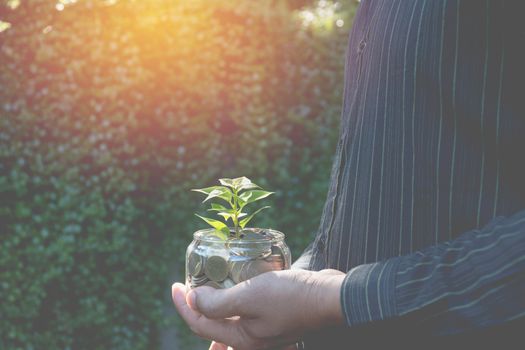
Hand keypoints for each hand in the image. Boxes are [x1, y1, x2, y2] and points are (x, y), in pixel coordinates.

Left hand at [172, 269, 344, 349]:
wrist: (330, 296)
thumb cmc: (292, 297)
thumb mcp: (250, 297)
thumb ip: (218, 302)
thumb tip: (192, 300)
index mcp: (243, 339)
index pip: (201, 324)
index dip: (182, 305)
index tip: (175, 284)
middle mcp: (251, 339)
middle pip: (213, 328)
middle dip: (196, 312)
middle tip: (188, 289)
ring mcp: (264, 330)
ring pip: (229, 321)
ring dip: (215, 309)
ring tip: (208, 292)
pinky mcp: (274, 318)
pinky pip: (246, 313)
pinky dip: (235, 303)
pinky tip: (238, 288)